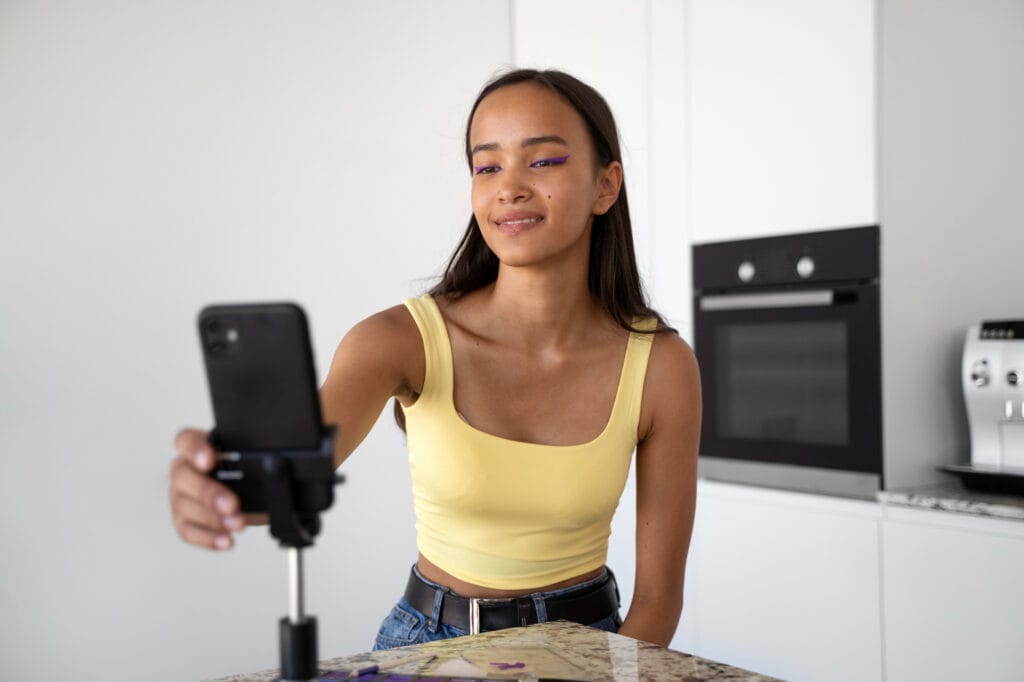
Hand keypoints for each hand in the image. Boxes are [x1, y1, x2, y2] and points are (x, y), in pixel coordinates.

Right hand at [169, 428, 246, 549]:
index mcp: (197, 447)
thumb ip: (252, 459)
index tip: (209, 460)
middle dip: (208, 493)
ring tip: (237, 523)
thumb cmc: (244, 470)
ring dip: (213, 519)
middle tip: (231, 504)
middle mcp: (183, 470)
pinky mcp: (183, 520)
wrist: (245, 490)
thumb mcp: (250, 459)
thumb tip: (272, 468)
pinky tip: (226, 540)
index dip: (194, 449)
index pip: (186, 441)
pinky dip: (208, 538)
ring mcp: (179, 496)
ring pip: (184, 507)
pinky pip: (188, 531)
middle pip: (183, 477)